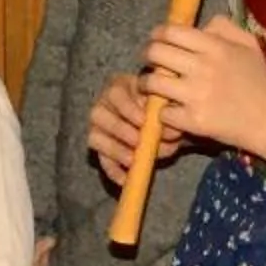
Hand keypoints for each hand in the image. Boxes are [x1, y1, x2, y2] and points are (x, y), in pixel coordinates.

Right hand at [86, 69, 176, 183]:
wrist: (170, 121)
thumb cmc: (167, 107)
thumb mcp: (170, 104)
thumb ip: (169, 112)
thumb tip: (168, 130)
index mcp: (120, 86)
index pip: (115, 93)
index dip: (128, 108)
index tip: (144, 121)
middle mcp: (104, 103)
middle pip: (98, 114)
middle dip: (120, 130)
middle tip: (138, 142)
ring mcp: (99, 126)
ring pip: (96, 137)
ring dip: (115, 150)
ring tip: (134, 160)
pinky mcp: (101, 148)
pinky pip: (101, 160)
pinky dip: (113, 171)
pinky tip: (126, 179)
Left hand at [136, 16, 265, 156]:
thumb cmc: (259, 82)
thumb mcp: (249, 45)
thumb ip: (224, 27)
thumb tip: (199, 25)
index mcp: (215, 47)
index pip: (171, 31)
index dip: (158, 34)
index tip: (156, 40)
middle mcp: (203, 67)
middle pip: (156, 53)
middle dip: (147, 56)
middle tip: (150, 62)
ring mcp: (197, 95)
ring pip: (152, 82)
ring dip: (146, 84)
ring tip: (149, 87)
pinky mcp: (194, 120)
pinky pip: (162, 112)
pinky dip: (162, 112)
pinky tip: (169, 111)